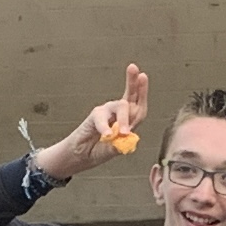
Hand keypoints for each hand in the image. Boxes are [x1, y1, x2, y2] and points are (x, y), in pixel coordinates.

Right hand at [39, 63, 149, 180]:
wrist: (82, 156)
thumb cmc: (99, 151)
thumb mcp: (114, 150)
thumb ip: (121, 144)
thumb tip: (127, 136)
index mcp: (127, 120)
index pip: (138, 105)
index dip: (142, 92)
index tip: (143, 76)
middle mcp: (117, 113)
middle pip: (129, 96)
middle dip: (133, 83)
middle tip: (135, 70)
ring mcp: (106, 113)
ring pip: (120, 107)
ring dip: (123, 119)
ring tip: (123, 132)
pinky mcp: (94, 116)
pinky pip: (101, 119)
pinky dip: (104, 127)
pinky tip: (106, 134)